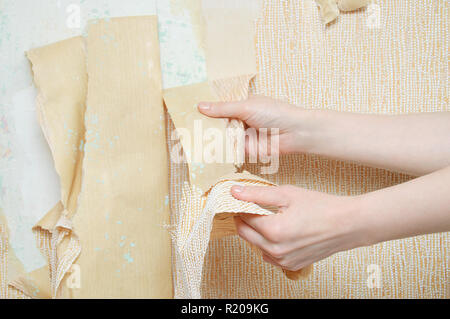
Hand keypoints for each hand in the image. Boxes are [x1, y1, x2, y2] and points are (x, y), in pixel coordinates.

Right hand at [198, 96, 310, 154]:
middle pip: (219, 123)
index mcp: (242, 105)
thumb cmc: (275, 113)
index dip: (207, 110)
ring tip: (190, 140)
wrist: (295, 133)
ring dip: (211, 139)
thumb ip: (223, 109)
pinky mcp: (246, 150)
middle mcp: (241, 120)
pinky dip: (220, 151)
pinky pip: (230, 150)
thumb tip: (201, 106)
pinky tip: (205, 151)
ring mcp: (243, 135)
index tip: (189, 111)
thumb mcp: (246, 106)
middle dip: (206, 126)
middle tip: (186, 128)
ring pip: (223, 137)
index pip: (221, 107)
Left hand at [230, 184, 367, 270]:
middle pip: (245, 234)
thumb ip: (257, 194)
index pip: (242, 218)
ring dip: (257, 233)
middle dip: (244, 220)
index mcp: (273, 231)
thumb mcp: (287, 194)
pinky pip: (270, 256)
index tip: (241, 199)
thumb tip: (234, 192)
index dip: (240, 206)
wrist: (347, 225)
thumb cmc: (321, 207)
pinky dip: (269, 245)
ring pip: (256, 246)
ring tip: (270, 218)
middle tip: (251, 207)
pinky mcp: (292, 266)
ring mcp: (284, 261)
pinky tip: (280, 232)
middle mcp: (276, 251)